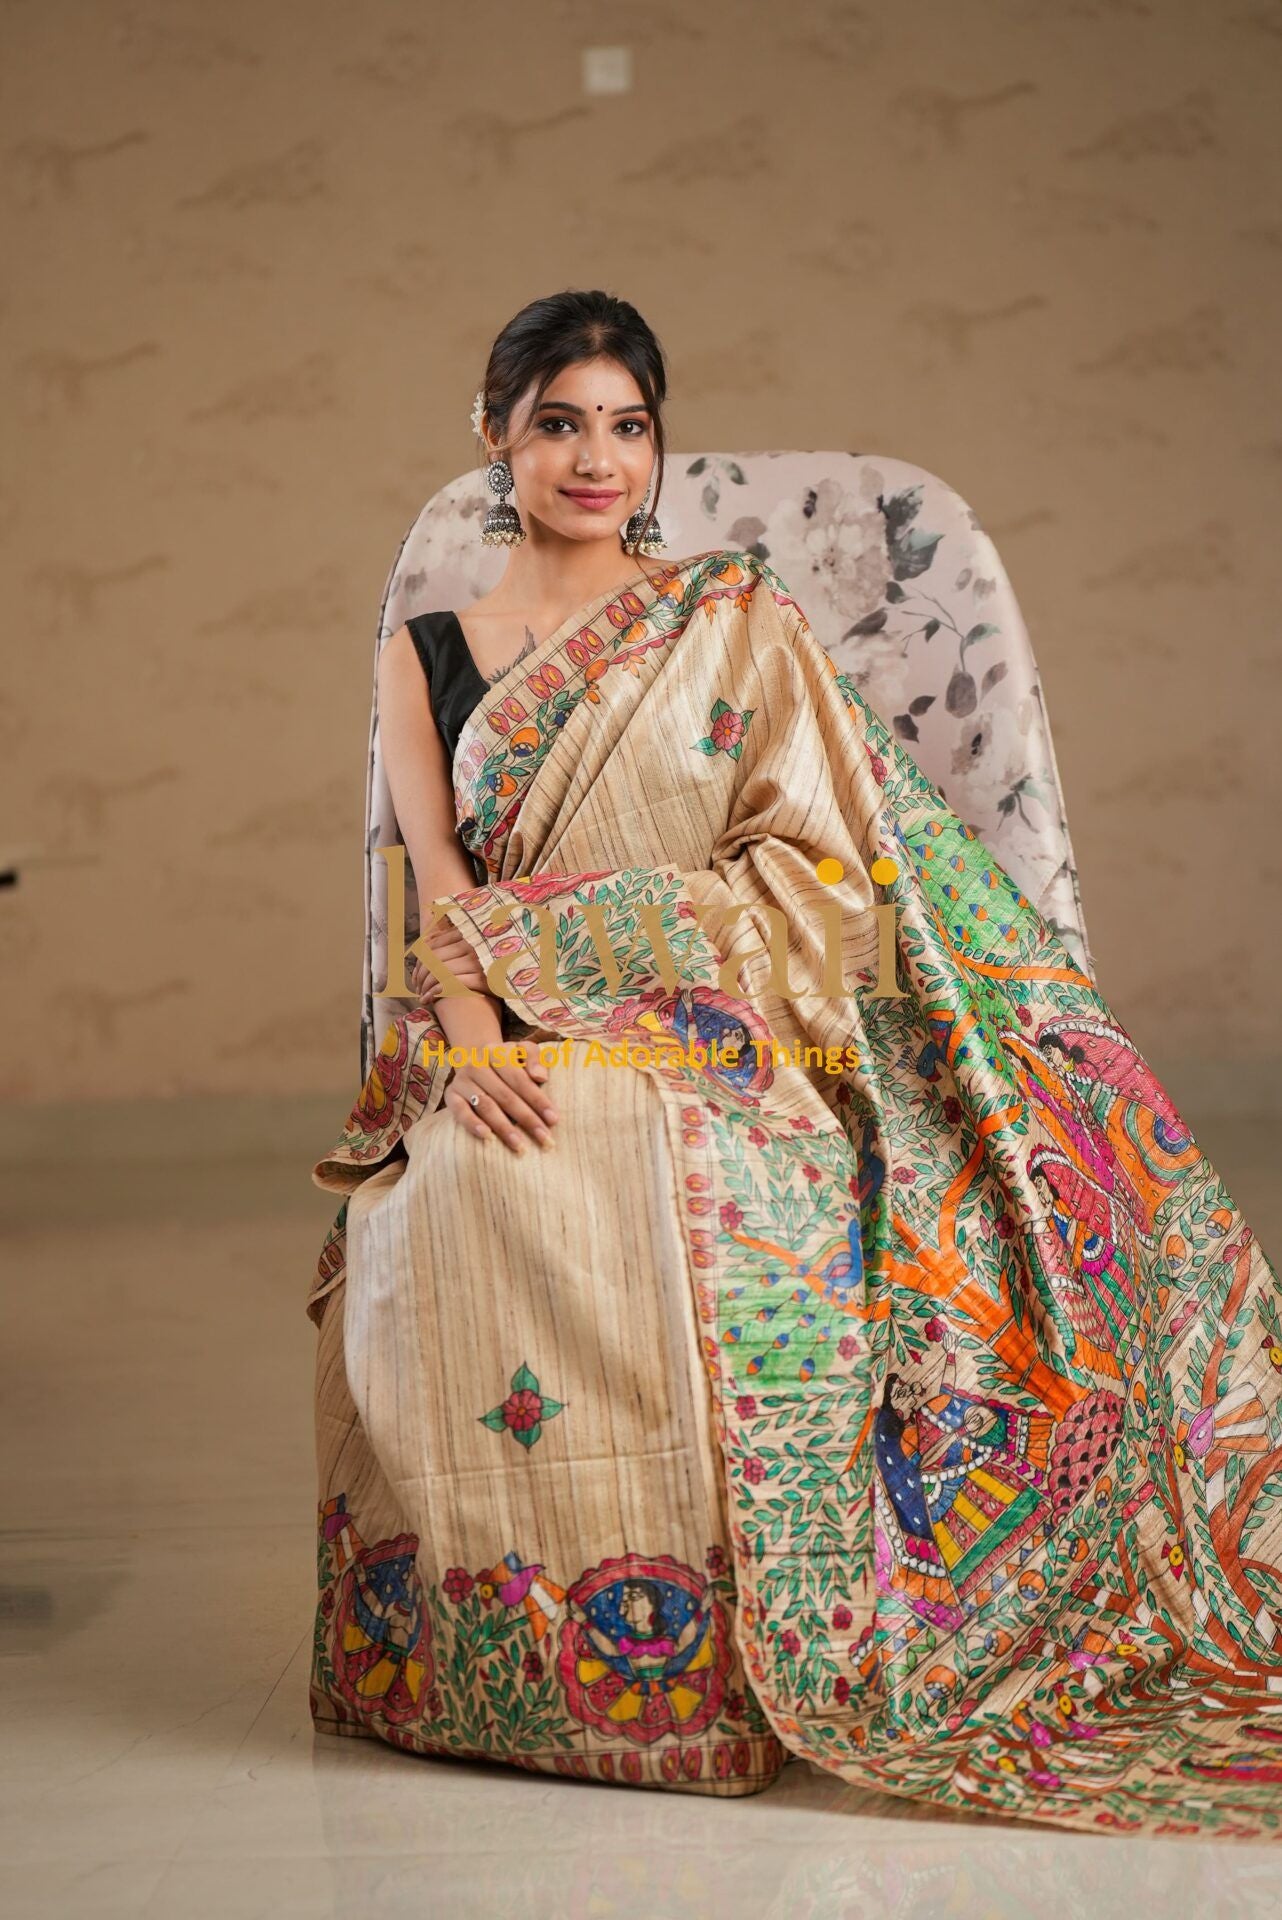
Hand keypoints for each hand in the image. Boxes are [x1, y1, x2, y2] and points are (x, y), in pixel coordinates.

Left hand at [407, 915, 487, 1003]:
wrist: (510, 986)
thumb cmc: (485, 971)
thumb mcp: (469, 952)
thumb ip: (449, 942)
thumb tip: (427, 940)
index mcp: (466, 936)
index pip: (433, 946)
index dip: (420, 963)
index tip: (415, 978)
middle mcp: (472, 946)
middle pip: (434, 960)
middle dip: (421, 977)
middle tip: (417, 990)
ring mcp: (478, 962)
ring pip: (440, 971)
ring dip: (426, 987)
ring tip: (423, 998)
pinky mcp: (483, 980)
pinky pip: (451, 983)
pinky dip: (436, 992)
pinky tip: (430, 999)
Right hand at [435, 992, 559, 1154]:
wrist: (475, 1059)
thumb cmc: (507, 1060)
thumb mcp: (523, 1051)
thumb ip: (534, 1058)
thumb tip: (541, 1077)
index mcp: (496, 1052)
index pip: (519, 1079)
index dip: (538, 1100)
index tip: (554, 1120)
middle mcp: (476, 1064)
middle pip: (505, 1095)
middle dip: (527, 1119)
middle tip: (545, 1139)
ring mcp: (462, 1080)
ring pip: (486, 1106)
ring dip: (504, 1128)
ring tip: (520, 1146)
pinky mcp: (450, 1095)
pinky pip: (460, 1112)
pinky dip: (472, 1124)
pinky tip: (487, 1137)